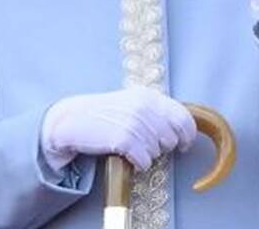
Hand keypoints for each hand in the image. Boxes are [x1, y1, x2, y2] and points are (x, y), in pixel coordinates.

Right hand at [40, 86, 196, 170]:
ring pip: (158, 152)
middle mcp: (144, 107)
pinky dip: (137, 163)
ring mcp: (135, 123)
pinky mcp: (125, 139)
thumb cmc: (102, 115)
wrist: (71, 120)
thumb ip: (154, 111)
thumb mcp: (131, 103)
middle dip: (163, 147)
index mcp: (149, 96)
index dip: (187, 135)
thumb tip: (181, 129)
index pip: (184, 118)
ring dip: (147, 155)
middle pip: (173, 138)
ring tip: (130, 147)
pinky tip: (125, 155)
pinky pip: (145, 162)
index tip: (183, 144)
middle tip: (146, 146)